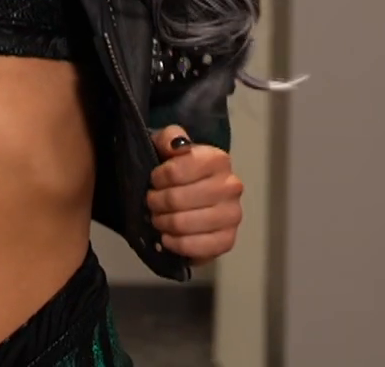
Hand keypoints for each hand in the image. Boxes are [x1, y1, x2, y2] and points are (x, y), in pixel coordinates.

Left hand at [147, 125, 243, 262]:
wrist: (195, 193)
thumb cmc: (179, 168)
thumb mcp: (168, 145)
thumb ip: (169, 137)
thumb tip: (174, 145)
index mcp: (217, 159)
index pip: (176, 171)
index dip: (158, 178)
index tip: (154, 180)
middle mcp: (231, 186)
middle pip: (178, 200)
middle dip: (156, 203)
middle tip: (152, 203)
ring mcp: (232, 215)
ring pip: (185, 224)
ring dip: (163, 223)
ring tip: (158, 219)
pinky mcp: (228, 240)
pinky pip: (197, 247)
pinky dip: (176, 244)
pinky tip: (168, 238)